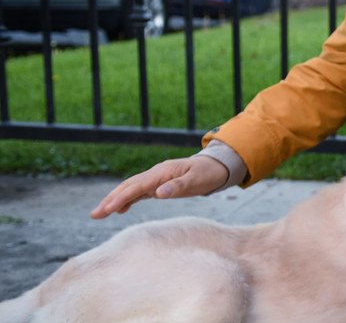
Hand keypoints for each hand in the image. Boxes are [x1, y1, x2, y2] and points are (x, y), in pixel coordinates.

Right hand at [90, 156, 228, 218]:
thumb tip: (158, 193)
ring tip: (99, 214)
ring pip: (130, 189)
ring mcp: (156, 179)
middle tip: (94, 215)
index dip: (121, 198)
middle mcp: (155, 174)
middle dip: (110, 200)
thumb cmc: (208, 173)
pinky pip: (139, 192)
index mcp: (162, 173)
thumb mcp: (197, 180)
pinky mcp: (159, 184)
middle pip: (128, 186)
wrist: (216, 166)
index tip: (107, 210)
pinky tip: (120, 210)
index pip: (137, 187)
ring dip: (115, 200)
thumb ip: (178, 186)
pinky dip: (127, 200)